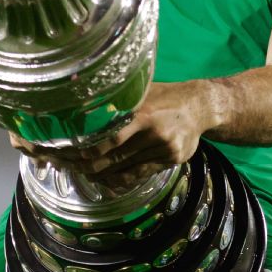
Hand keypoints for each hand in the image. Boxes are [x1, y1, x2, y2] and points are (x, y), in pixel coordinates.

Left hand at [75, 81, 213, 186]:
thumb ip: (120, 101)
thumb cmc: (165, 96)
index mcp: (144, 114)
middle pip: (116, 157)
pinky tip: (108, 180)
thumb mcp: (143, 92)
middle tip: (70, 166)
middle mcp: (154, 134)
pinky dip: (122, 179)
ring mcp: (163, 149)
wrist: (200, 107)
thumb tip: (85, 105)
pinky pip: (141, 174)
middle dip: (89, 165)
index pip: (112, 138)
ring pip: (126, 169)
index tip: (73, 154)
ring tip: (85, 175)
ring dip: (103, 174)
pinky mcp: (171, 160)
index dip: (91, 150)